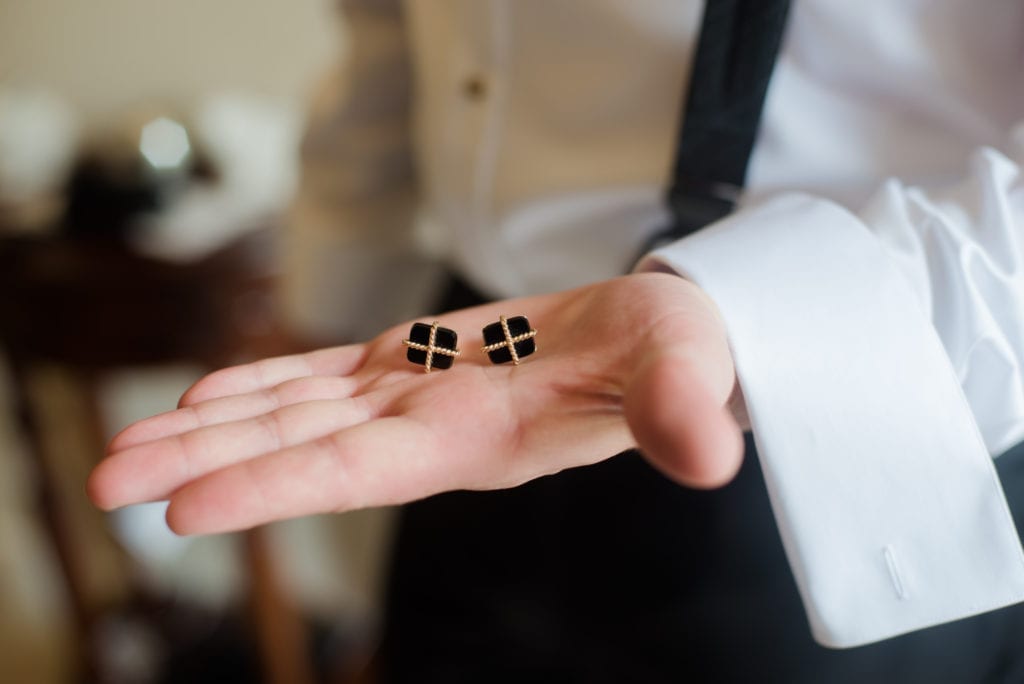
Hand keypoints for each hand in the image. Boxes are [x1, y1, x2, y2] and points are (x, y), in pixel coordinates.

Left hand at [88, 272, 742, 533]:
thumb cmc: (674, 359)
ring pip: (296, 408)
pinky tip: (212, 391)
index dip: (274, 486)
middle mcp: (428, 425)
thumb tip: (710, 454)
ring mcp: (414, 392)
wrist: (661, 339)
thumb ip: (680, 411)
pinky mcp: (415, 359)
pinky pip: (324, 372)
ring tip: (130, 447)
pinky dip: (265, 379)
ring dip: (213, 425)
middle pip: (298, 446)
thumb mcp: (686, 372)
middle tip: (105, 484)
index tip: (182, 512)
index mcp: (477, 438)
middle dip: (204, 466)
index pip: (359, 470)